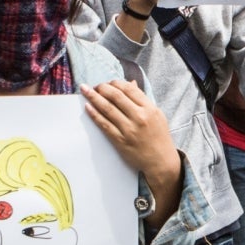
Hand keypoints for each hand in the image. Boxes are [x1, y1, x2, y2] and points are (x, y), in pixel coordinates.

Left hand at [84, 80, 180, 211]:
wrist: (160, 161)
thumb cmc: (159, 137)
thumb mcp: (156, 115)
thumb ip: (143, 100)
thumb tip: (131, 83)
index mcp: (149, 108)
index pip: (129, 89)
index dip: (115, 83)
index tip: (108, 82)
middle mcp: (139, 117)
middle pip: (116, 96)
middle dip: (102, 88)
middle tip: (95, 86)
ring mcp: (129, 129)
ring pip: (108, 109)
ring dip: (94, 97)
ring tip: (85, 90)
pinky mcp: (120, 141)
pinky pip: (104, 125)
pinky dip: (94, 115)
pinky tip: (88, 107)